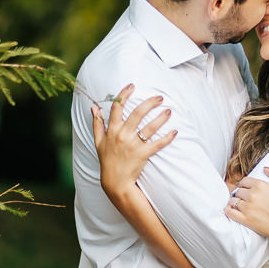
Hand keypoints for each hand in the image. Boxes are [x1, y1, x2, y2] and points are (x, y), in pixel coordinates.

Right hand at [92, 84, 174, 202]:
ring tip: (169, 111)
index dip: (124, 94)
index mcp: (112, 130)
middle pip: (138, 113)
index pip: (117, 107)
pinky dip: (167, 138)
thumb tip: (94, 107)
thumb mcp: (98, 141)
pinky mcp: (143, 154)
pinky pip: (157, 144)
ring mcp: (133, 145)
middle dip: (150, 102)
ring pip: (150, 127)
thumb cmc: (107, 160)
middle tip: (160, 97)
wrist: (114, 182)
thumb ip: (97, 123)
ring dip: (161, 117)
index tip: (133, 86)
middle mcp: (122, 135)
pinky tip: (174, 131)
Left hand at [224, 168, 268, 240]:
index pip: (244, 181)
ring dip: (235, 202)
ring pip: (234, 201)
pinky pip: (231, 213)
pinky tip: (231, 210)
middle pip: (238, 191)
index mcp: (260, 185)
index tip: (245, 188)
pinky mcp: (247, 220)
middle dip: (240, 193)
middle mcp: (252, 195)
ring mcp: (248, 208)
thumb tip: (265, 168)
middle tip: (243, 198)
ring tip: (239, 205)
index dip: (244, 184)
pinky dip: (229, 210)